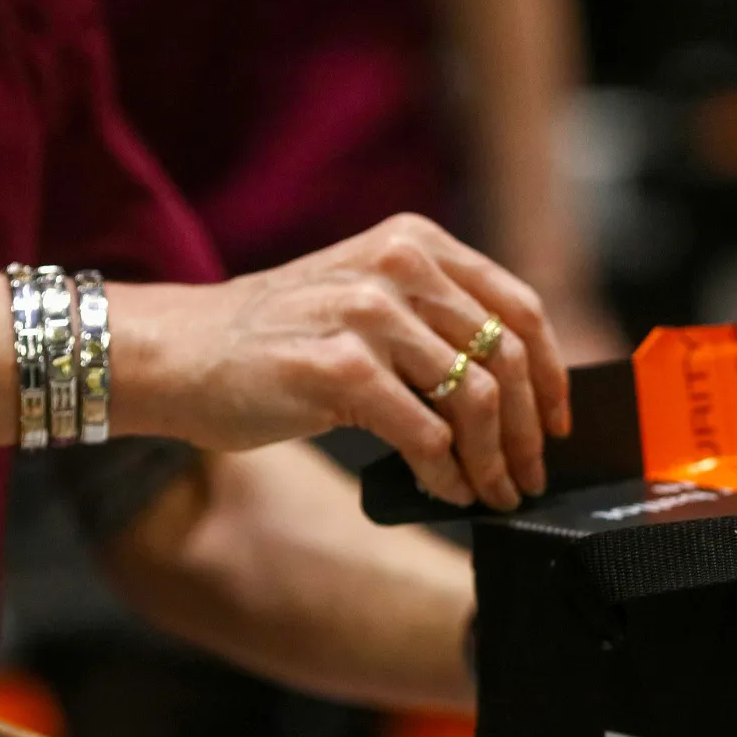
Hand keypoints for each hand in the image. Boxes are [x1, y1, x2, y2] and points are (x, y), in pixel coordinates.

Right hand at [120, 213, 570, 509]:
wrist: (178, 352)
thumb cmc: (278, 340)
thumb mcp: (365, 300)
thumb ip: (435, 322)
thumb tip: (519, 394)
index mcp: (415, 243)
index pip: (519, 307)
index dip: (552, 375)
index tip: (558, 424)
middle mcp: (397, 266)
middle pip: (507, 358)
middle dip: (530, 432)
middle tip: (529, 476)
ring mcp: (367, 315)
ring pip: (476, 400)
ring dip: (493, 462)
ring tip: (493, 493)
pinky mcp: (339, 369)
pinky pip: (427, 435)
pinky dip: (448, 474)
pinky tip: (446, 491)